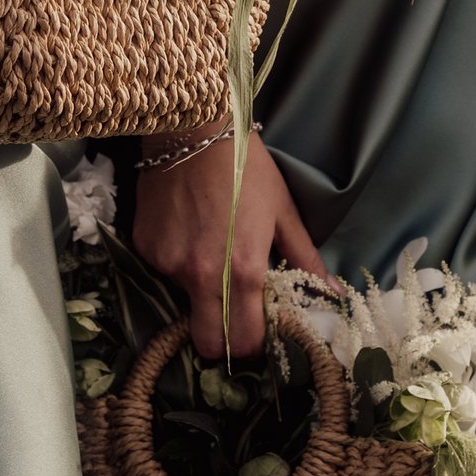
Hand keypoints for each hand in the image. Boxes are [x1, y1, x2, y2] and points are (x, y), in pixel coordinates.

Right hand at [132, 124, 327, 358]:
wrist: (192, 127)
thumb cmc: (246, 167)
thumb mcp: (282, 211)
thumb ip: (305, 259)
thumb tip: (332, 294)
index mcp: (243, 271)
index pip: (243, 342)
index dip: (252, 347)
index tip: (257, 335)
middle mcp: (200, 276)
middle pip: (207, 344)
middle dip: (221, 343)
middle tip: (232, 320)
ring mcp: (167, 263)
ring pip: (183, 301)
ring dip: (199, 291)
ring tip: (210, 250)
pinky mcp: (144, 247)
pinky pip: (163, 270)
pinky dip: (177, 261)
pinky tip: (186, 229)